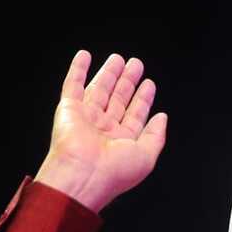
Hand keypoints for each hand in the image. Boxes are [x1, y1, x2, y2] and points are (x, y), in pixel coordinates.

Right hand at [35, 50, 166, 212]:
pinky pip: (72, 84)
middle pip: (118, 100)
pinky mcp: (69, 109)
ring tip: (119, 59)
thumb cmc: (114, 172)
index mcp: (122, 142)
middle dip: (128, 82)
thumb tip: (162, 118)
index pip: (135, 116)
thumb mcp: (147, 156)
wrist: (82, 175)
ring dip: (109, 73)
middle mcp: (104, 130)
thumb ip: (156, 136)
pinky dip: (77, 69)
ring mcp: (86, 119)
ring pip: (99, 90)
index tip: (149, 84)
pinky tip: (84, 56)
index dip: (143, 99)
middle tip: (136, 65)